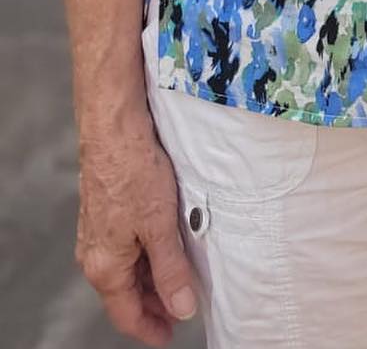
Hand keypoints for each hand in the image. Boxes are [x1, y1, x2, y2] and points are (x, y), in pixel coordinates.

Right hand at [75, 119, 196, 346]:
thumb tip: (182, 308)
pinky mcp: (103, 213)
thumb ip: (171, 270)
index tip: (169, 336)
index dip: (150, 328)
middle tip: (182, 307)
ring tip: (179, 278)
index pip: (126, 314)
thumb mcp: (160, 226)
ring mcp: (96, 234)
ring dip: (150, 278)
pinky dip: (145, 255)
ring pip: (125, 269)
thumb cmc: (134, 172)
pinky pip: (124, 247)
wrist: (114, 129)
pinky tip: (165, 246)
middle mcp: (93, 255)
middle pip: (124, 294)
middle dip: (153, 304)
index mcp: (104, 267)